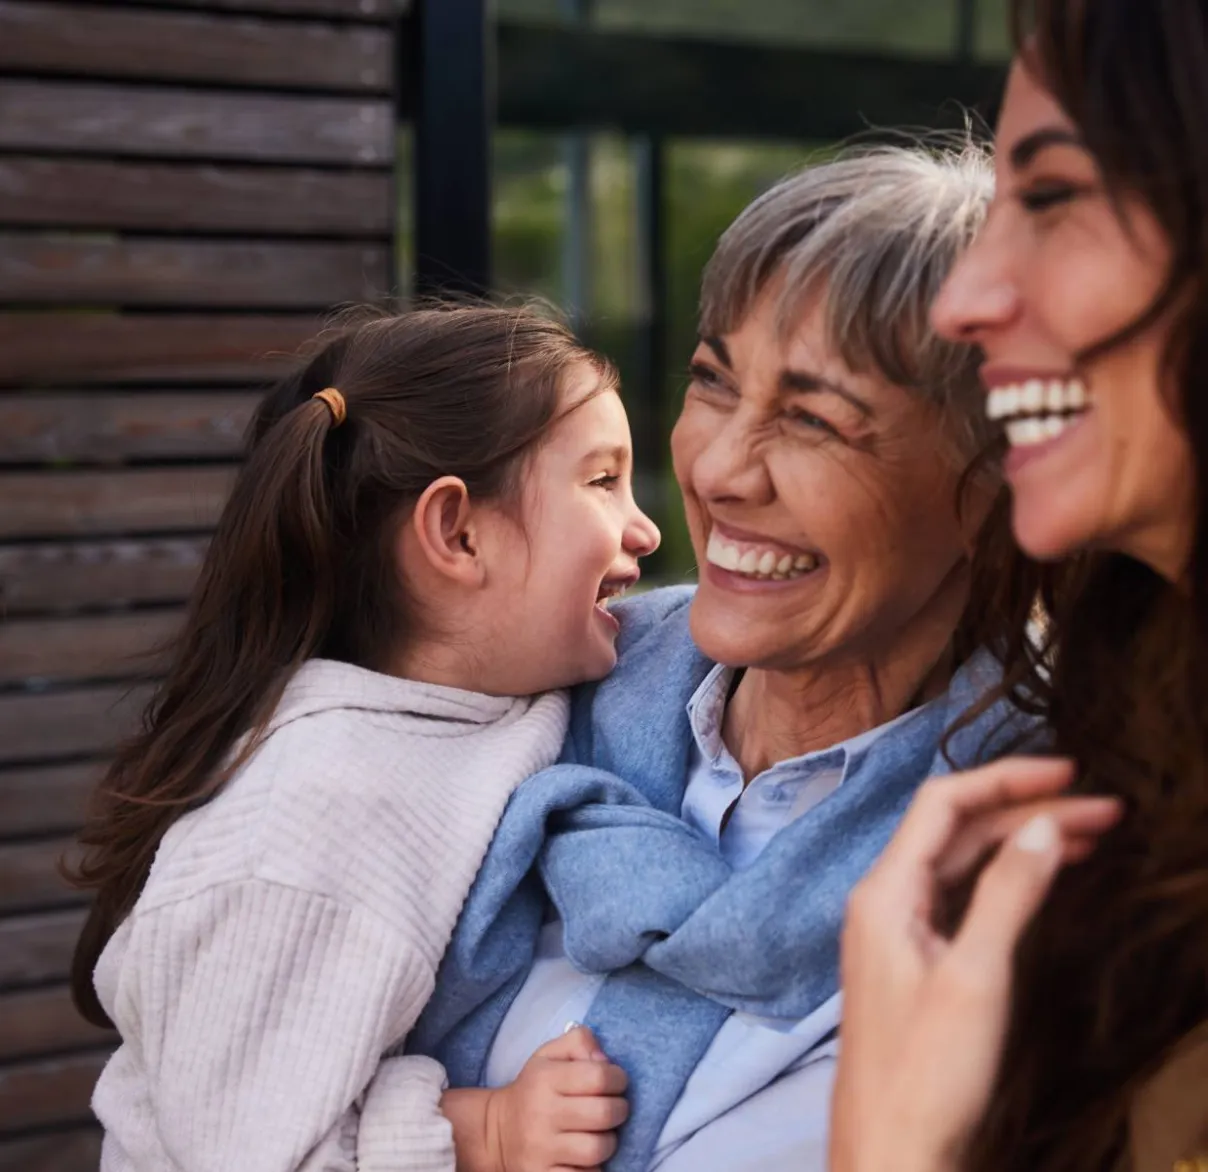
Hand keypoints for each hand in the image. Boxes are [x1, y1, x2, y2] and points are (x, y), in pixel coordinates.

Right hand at [487, 1026, 628, 1171]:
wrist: (496, 1132)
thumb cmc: (534, 1089)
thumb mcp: (550, 1055)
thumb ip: (580, 1042)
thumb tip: (606, 1060)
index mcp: (545, 1079)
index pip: (599, 1076)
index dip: (618, 1078)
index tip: (617, 1082)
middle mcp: (542, 1113)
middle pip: (604, 1114)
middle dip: (620, 1110)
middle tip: (615, 1108)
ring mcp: (541, 1150)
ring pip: (597, 1149)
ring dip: (609, 1141)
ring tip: (601, 1133)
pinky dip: (592, 1168)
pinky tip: (586, 1156)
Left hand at [829, 757, 1122, 1171]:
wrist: (892, 1148)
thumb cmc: (926, 1072)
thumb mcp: (977, 976)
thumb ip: (1008, 894)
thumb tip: (1042, 826)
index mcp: (885, 891)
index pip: (943, 804)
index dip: (1005, 779)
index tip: (1069, 772)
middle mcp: (885, 899)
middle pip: (958, 830)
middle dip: (1028, 811)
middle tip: (1104, 809)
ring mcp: (899, 928)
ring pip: (963, 862)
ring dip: (1021, 842)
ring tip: (1092, 834)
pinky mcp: (916, 957)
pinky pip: (962, 896)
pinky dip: (1007, 879)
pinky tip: (1046, 874)